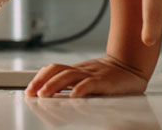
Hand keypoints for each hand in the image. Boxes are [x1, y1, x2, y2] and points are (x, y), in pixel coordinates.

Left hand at [25, 55, 147, 97]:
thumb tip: (55, 96)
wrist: (132, 66)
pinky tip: (73, 96)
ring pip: (69, 76)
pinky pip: (90, 84)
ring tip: (43, 94)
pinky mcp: (105, 81)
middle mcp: (82, 70)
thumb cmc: (110, 77)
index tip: (29, 89)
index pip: (54, 69)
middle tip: (31, 92)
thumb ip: (75, 84)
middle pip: (57, 70)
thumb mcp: (89, 79)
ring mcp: (93, 75)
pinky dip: (80, 89)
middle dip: (41, 81)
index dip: (39, 77)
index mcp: (77, 70)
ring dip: (54, 85)